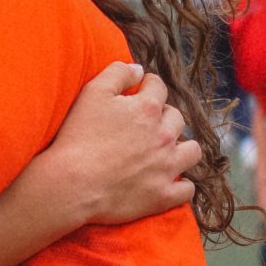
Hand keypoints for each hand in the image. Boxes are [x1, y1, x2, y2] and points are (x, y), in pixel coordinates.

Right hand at [36, 60, 200, 226]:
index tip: (139, 92)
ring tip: (166, 151)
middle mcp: (163, 136)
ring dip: (182, 148)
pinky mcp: (163, 195)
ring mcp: (166, 167)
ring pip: (192, 151)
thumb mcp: (92, 92)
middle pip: (176, 118)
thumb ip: (118, 73)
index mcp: (148, 109)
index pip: (159, 87)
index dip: (148, 86)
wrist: (72, 184)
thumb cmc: (78, 137)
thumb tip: (139, 70)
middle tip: (146, 125)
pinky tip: (170, 181)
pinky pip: (187, 189)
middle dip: (164, 117)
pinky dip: (181, 184)